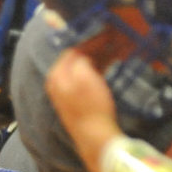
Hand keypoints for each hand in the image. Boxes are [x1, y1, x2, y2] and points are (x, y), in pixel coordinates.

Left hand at [45, 48, 122, 171]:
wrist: (95, 136)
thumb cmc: (91, 105)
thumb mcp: (84, 75)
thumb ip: (79, 58)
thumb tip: (82, 53)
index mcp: (56, 75)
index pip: (72, 50)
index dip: (91, 42)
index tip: (107, 36)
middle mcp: (56, 83)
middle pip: (77, 59)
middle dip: (95, 50)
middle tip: (113, 43)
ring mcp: (65, 93)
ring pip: (82, 69)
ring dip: (98, 60)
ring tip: (115, 53)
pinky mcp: (75, 102)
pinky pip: (86, 80)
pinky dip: (97, 72)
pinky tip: (109, 69)